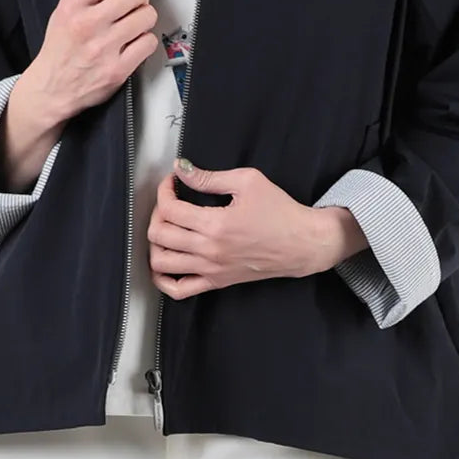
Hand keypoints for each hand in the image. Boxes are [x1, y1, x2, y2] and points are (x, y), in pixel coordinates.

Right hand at [32, 0, 158, 121]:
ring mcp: (104, 47)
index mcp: (74, 5)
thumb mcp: (68, 8)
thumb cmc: (60, 47)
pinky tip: (133, 43)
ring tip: (132, 25)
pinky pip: (149, 43)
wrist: (50, 88)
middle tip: (133, 4)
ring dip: (143, 19)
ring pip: (147, 16)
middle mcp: (89, 24)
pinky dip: (145, 41)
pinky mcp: (118, 69)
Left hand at [146, 157, 350, 299]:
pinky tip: (166, 261)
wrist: (302, 243)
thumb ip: (210, 177)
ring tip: (167, 228)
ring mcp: (211, 269)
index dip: (164, 189)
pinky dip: (162, 279)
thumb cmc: (280, 211)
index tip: (173, 181)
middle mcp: (209, 250)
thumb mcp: (248, 182)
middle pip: (159, 234)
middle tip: (170, 201)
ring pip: (161, 262)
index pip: (169, 208)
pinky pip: (178, 290)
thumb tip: (182, 169)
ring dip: (155, 242)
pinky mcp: (217, 282)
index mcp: (215, 224)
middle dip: (157, 212)